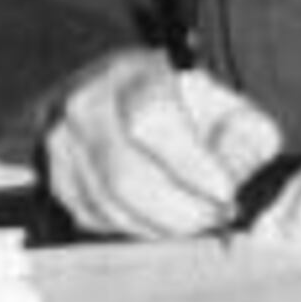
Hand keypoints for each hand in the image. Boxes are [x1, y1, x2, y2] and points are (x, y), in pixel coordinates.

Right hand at [40, 47, 285, 238]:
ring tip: (197, 220)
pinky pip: (94, 219)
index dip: (191, 164)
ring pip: (109, 205)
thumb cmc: (184, 103)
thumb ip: (245, 134)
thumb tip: (234, 179)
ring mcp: (62, 144)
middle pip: (125, 175)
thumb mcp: (225, 103)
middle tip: (215, 218)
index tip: (224, 191)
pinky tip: (163, 219)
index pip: (152, 121)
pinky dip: (135, 227)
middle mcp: (86, 104)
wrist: (124, 96)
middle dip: (179, 209)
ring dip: (160, 225)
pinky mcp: (55, 179)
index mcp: (132, 73)